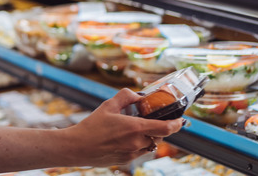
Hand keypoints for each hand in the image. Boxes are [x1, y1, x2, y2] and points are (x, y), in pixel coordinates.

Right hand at [63, 88, 183, 166]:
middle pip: (159, 136)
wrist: (77, 147)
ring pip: (150, 146)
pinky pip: (140, 152)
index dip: (176, 124)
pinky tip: (125, 138)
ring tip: (136, 129)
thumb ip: (126, 97)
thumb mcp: (108, 105)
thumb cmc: (91, 126)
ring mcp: (132, 154)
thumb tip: (138, 95)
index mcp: (134, 128)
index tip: (180, 120)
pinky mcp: (126, 161)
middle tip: (154, 120)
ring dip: (149, 137)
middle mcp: (136, 143)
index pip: (165, 128)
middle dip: (160, 128)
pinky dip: (139, 144)